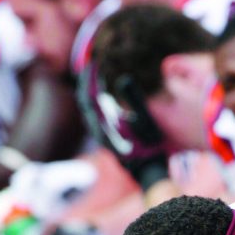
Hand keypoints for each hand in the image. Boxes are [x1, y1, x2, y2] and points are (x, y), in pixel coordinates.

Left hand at [76, 63, 169, 191]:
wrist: (149, 171)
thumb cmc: (150, 148)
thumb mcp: (145, 121)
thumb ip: (135, 100)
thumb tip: (123, 79)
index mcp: (102, 125)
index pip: (88, 96)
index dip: (89, 78)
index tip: (94, 63)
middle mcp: (97, 130)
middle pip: (85, 100)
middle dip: (88, 81)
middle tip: (93, 64)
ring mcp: (101, 135)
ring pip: (89, 108)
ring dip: (91, 90)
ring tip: (97, 75)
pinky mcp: (107, 137)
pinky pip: (95, 114)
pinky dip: (97, 100)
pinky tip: (104, 94)